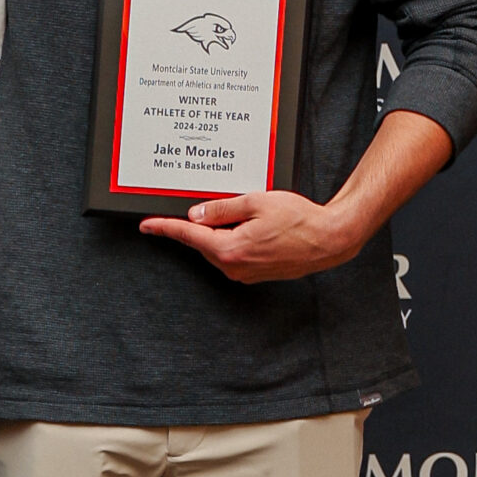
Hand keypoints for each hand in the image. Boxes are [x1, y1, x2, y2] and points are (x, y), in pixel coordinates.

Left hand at [139, 190, 357, 282]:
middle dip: (202, 224)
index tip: (147, 225)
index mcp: (229, 249)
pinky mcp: (255, 273)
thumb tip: (196, 214)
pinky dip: (234, 239)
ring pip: (219, 248)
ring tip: (249, 214)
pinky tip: (253, 226)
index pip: (188, 235)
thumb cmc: (299, 220)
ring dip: (222, 231)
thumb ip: (222, 209)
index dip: (165, 228)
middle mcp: (234, 267)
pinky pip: (233, 253)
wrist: (329, 240)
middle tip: (218, 205)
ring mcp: (244, 273)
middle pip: (203, 242)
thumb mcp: (256, 203)